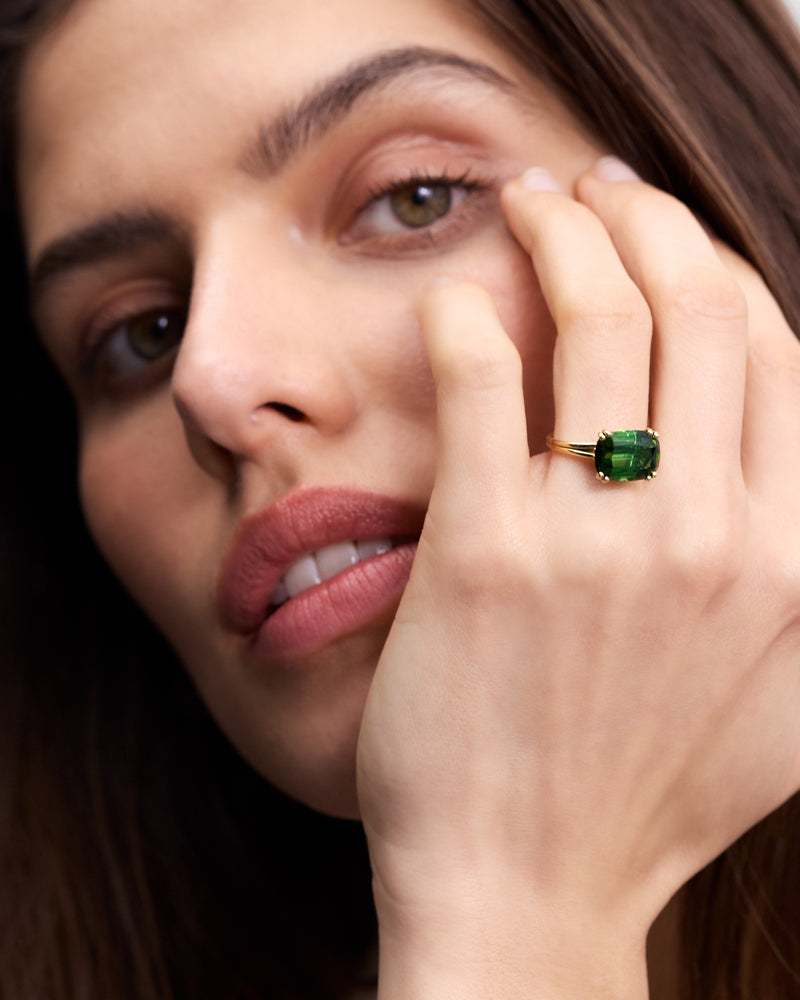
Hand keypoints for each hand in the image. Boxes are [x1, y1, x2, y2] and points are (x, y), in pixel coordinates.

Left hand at [356, 159, 799, 997]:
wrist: (530, 890)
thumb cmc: (646, 800)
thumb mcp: (788, 702)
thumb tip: (788, 474)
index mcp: (792, 561)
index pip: (772, 354)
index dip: (718, 269)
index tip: (668, 236)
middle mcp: (709, 535)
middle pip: (693, 310)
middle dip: (645, 221)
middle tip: (595, 191)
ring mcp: (595, 542)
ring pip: (594, 322)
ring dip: (561, 235)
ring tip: (526, 203)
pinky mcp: (482, 553)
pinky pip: (482, 384)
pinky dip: (468, 315)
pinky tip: (454, 292)